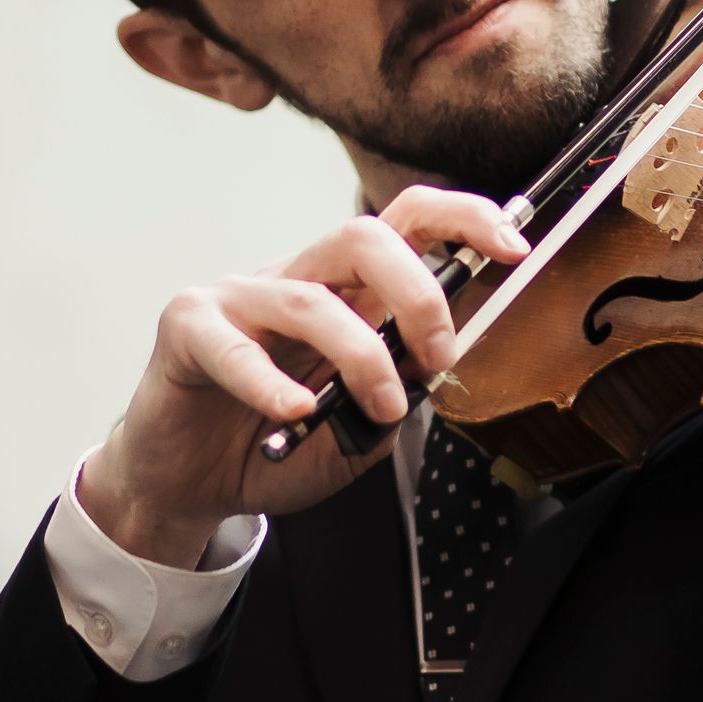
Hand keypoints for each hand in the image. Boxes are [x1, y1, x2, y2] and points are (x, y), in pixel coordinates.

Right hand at [78, 189, 529, 565]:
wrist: (190, 481)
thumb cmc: (274, 444)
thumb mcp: (358, 431)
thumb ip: (396, 394)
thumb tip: (431, 367)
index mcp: (346, 292)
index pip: (408, 223)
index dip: (463, 219)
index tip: (514, 247)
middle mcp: (297, 278)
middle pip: (364, 236)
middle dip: (419, 293)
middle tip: (438, 358)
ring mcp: (240, 296)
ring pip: (312, 298)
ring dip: (363, 357)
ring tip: (379, 408)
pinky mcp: (188, 326)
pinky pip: (235, 344)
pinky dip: (271, 383)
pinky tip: (296, 411)